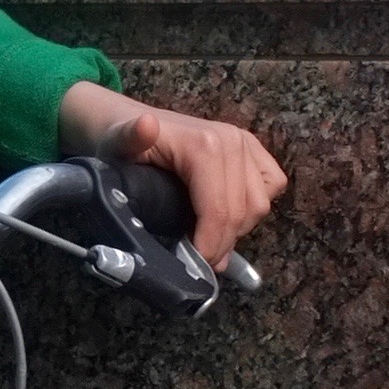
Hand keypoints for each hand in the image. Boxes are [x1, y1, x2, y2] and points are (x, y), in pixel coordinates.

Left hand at [59, 84, 287, 270]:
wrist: (127, 122)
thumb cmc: (119, 142)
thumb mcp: (116, 143)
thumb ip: (130, 139)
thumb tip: (146, 126)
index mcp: (204, 145)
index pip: (219, 210)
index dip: (210, 245)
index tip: (195, 266)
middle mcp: (232, 141)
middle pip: (243, 211)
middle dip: (223, 243)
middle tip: (199, 260)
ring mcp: (245, 142)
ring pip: (260, 203)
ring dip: (239, 229)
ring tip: (210, 239)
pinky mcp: (253, 147)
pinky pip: (273, 184)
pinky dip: (255, 206)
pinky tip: (229, 216)